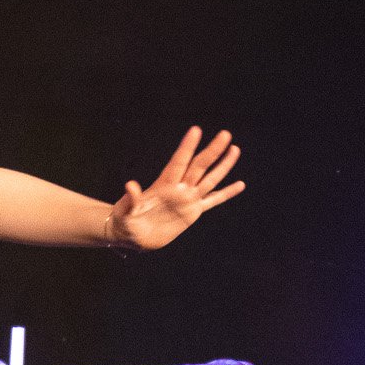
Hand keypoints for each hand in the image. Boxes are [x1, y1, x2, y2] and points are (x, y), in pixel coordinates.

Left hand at [106, 127, 243, 250]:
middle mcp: (178, 189)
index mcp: (163, 185)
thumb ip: (130, 199)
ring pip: (210, 180)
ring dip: (223, 166)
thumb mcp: (125, 211)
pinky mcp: (192, 213)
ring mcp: (187, 200)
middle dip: (212, 151)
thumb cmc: (124, 220)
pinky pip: (213, 201)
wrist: (131, 234)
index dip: (186, 147)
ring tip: (235, 149)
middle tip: (225, 134)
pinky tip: (240, 185)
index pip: (178, 162)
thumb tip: (130, 185)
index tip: (196, 130)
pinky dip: (226, 194)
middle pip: (199, 166)